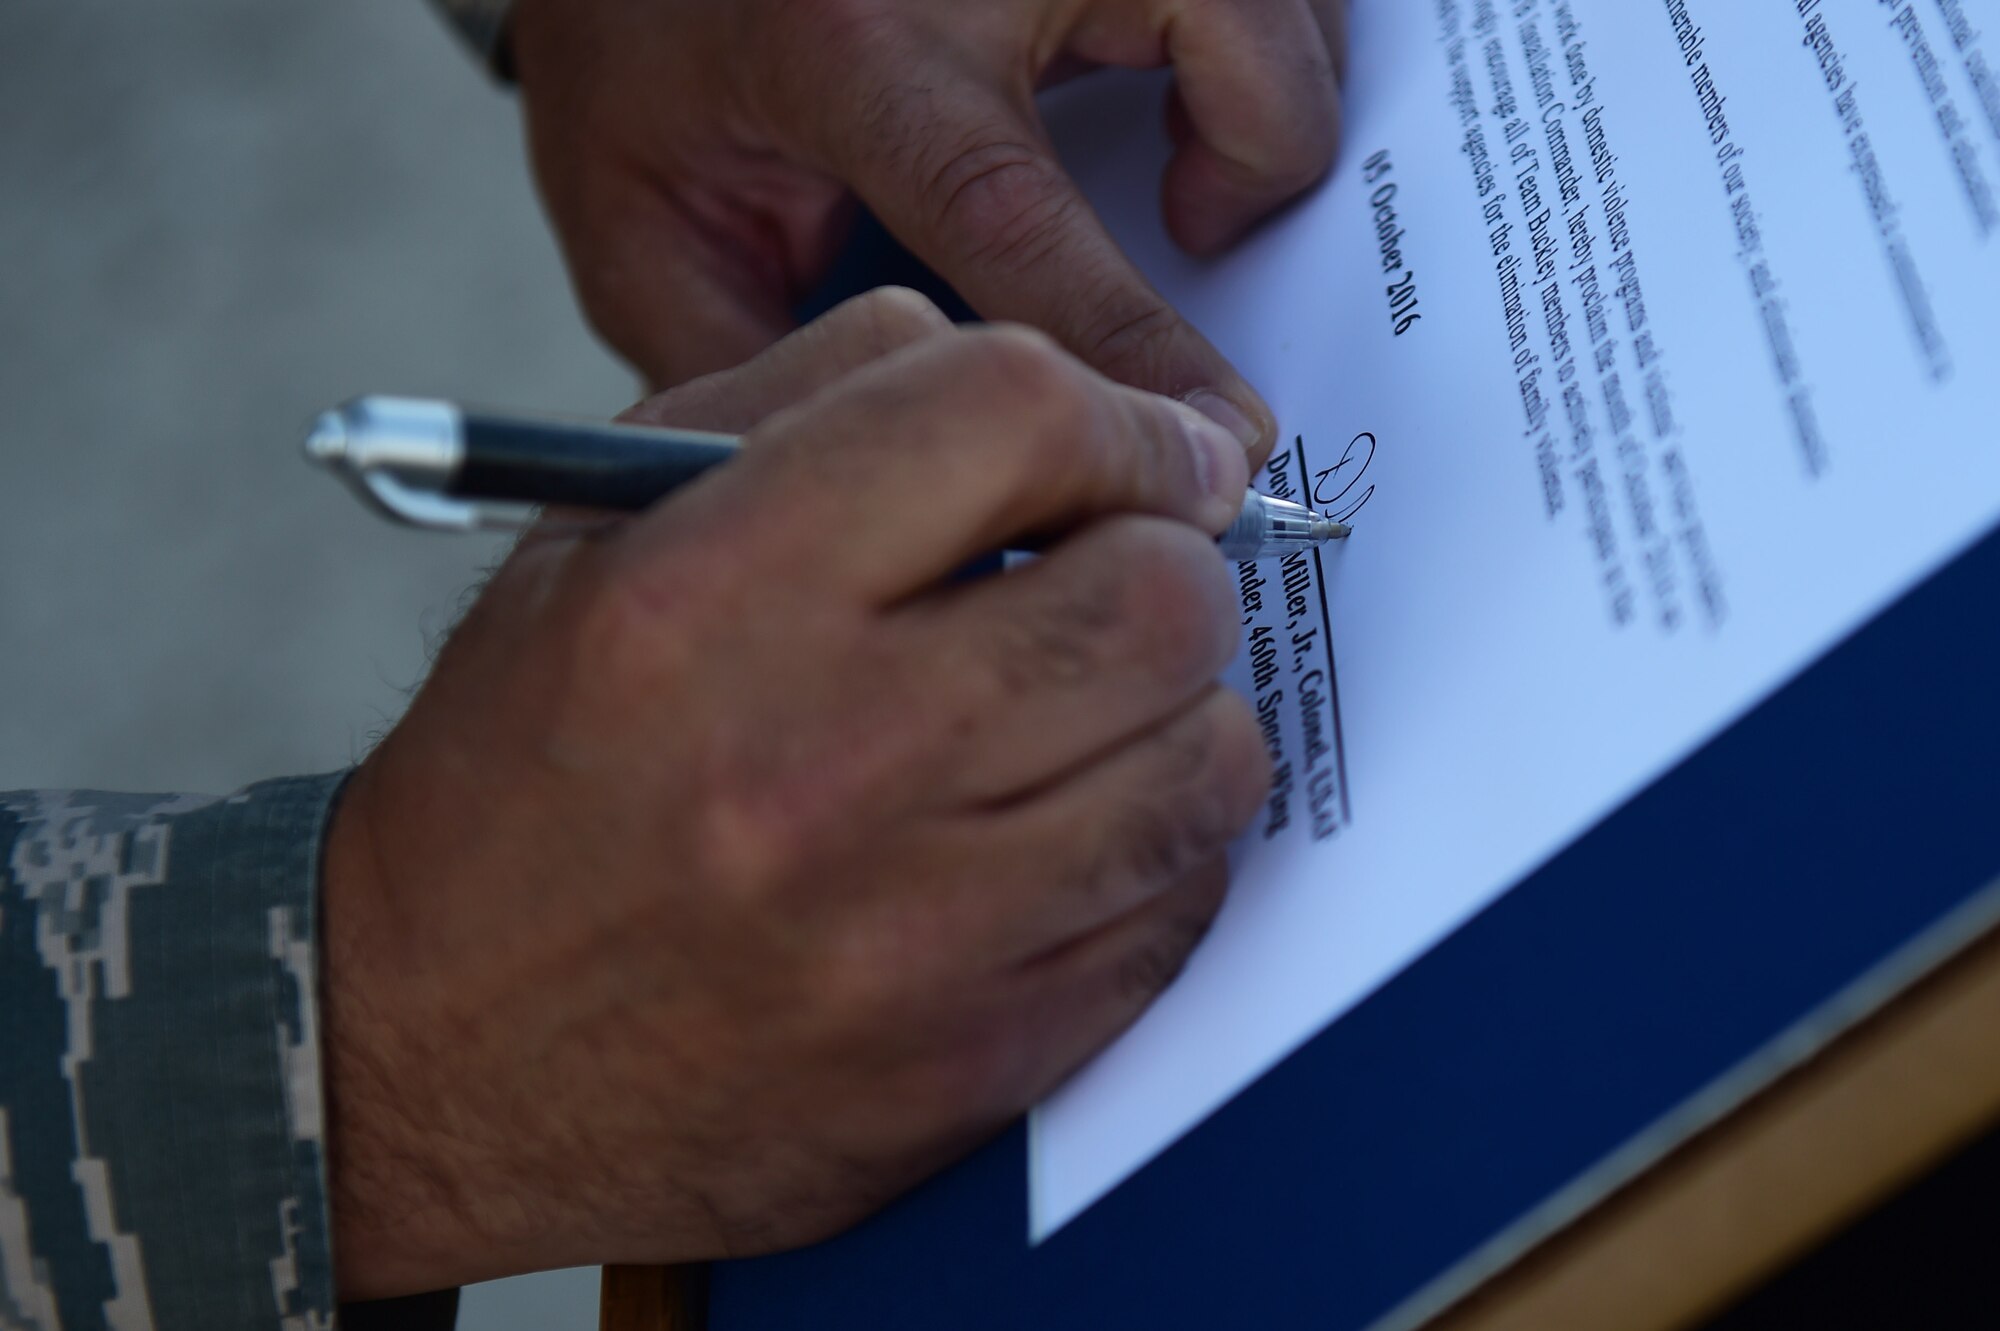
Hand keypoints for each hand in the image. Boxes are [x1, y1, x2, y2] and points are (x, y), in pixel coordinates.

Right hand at [319, 289, 1272, 1295]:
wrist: (435, 1059)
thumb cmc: (519, 780)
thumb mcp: (594, 533)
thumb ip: (809, 397)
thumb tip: (1037, 389)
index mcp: (710, 596)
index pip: (1014, 417)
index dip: (1122, 419)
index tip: (1153, 454)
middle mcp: (820, 762)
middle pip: (1158, 595)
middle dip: (1171, 562)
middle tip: (1125, 578)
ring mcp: (911, 933)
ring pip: (1204, 761)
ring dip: (1178, 711)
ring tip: (1095, 712)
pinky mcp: (974, 1059)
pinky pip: (1178, 913)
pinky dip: (1159, 852)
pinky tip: (1072, 833)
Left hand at [508, 0, 1346, 459]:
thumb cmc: (636, 42)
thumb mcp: (640, 226)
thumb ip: (752, 366)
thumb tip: (886, 485)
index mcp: (851, 49)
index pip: (1029, 226)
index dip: (1143, 351)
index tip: (1221, 438)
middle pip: (1236, 49)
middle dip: (1260, 167)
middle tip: (1194, 226)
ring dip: (1267, 92)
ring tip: (1181, 154)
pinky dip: (1251, 32)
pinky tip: (1173, 68)